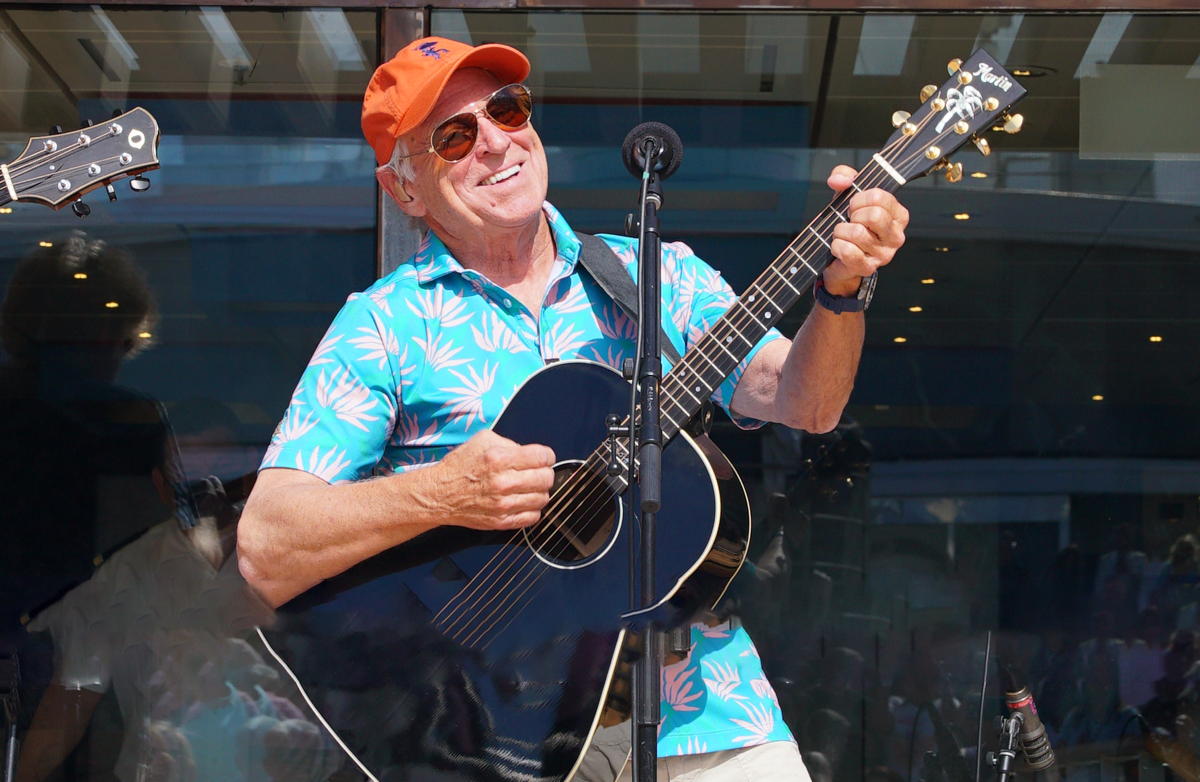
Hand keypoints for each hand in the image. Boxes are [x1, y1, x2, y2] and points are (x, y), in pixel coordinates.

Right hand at [433, 429, 555, 529]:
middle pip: (546, 478)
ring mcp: (503, 505)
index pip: (543, 457)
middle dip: (544, 473)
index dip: (546, 456)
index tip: (543, 458)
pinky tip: (522, 502)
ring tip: (528, 488)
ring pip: (543, 499)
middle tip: (537, 472)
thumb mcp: (482, 440)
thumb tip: (529, 453)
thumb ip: (510, 443)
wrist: (439, 494)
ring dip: (539, 492)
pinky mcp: (501, 521)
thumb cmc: (459, 467)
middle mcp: (503, 482)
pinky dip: (532, 509)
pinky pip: (532, 518)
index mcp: (500, 458)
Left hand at [822, 165, 909, 295]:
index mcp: (898, 215)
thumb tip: (838, 180)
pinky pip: (848, 250)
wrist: (840, 259)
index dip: (859, 198)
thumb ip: (845, 178)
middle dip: (853, 215)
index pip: (879, 196)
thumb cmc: (849, 224)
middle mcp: (896, 236)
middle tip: (849, 220)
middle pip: (874, 215)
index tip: (854, 205)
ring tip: (843, 234)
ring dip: (841, 231)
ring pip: (857, 233)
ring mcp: (884, 254)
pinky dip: (837, 246)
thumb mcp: (848, 197)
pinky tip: (839, 247)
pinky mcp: (868, 268)